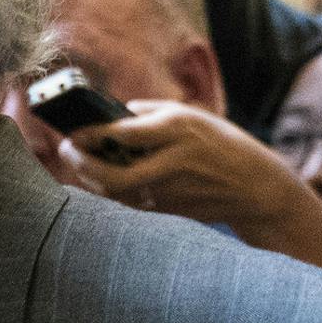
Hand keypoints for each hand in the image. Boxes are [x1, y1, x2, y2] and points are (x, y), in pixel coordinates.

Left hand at [60, 101, 302, 228]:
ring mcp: (172, 190)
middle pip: (115, 173)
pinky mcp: (171, 209)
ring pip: (118, 191)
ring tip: (79, 161)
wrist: (256, 186)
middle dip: (82, 164)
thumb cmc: (220, 143)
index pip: (124, 132)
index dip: (91, 133)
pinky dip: (109, 189)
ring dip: (91, 177)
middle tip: (66, 149)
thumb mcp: (192, 116)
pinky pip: (129, 201)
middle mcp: (173, 160)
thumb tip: (113, 114)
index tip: (72, 130)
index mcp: (178, 129)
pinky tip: (99, 176)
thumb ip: (150, 113)